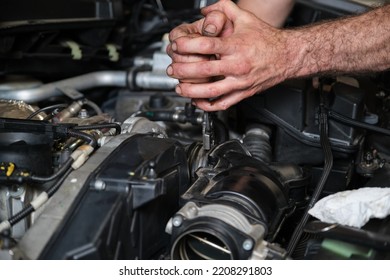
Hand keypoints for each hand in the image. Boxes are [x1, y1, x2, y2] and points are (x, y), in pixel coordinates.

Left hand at [167, 0, 291, 110]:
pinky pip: (222, 103)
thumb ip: (224, 8)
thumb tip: (205, 10)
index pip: (205, 45)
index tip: (176, 45)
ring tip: (179, 87)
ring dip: (191, 91)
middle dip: (182, 70)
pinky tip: (197, 101)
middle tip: (171, 69)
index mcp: (236, 46)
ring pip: (210, 91)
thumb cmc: (267, 39)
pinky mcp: (243, 93)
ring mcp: (240, 82)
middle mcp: (237, 65)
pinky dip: (207, 105)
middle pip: (203, 70)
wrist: (288, 56)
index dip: (186, 45)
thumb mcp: (246, 18)